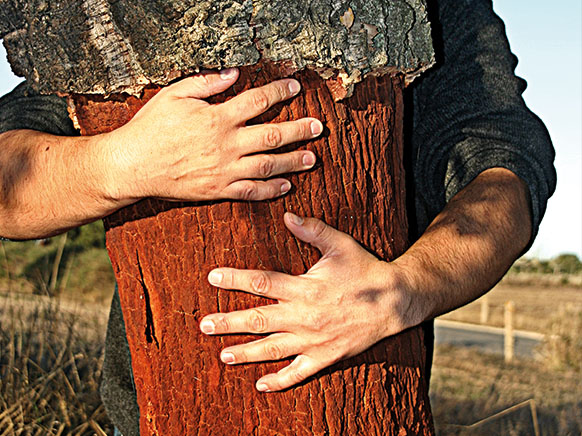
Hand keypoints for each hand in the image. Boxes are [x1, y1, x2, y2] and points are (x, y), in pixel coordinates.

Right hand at [102, 68, 322, 201]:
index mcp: (218, 118)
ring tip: (312, 158)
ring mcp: (224, 170)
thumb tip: (234, 74)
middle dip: (299, 130)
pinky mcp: (217, 190)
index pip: (258, 101)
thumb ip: (206, 84)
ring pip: (268, 165)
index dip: (280, 92)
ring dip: (293, 161)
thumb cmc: (150, 128)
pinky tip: (287, 186)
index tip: (296, 87)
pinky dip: (271, 189)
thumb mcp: (174, 95)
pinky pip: (251, 191)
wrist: (132, 166)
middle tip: (318, 127)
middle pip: (272, 136)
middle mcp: (227, 145)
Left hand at [199, 213, 416, 391]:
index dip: (234, 279)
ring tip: (222, 355)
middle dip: (228, 322)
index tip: (212, 277)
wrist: (395, 301)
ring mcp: (313, 340)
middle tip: (204, 324)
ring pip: (272, 349)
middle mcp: (304, 316)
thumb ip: (313, 230)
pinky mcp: (325, 357)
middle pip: (258, 320)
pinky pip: (298, 373)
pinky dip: (279, 381)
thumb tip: (287, 215)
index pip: (262, 282)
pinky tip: (260, 384)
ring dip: (245, 353)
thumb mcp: (341, 244)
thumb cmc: (365, 270)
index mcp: (304, 288)